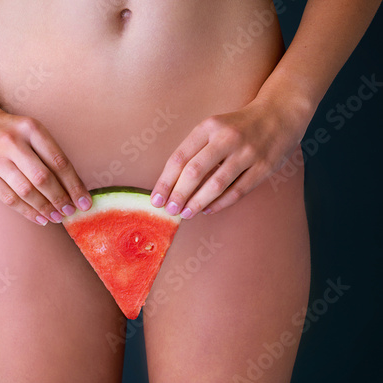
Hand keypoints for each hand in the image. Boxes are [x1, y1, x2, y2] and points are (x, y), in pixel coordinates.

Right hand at [0, 104, 91, 225]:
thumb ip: (49, 153)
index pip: (58, 161)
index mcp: (31, 129)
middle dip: (61, 199)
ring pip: (26, 191)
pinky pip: (9, 198)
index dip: (74, 185)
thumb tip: (73, 187)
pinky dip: (28, 211)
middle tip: (72, 212)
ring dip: (45, 208)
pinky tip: (40, 218)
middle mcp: (12, 142)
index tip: (85, 202)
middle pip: (43, 178)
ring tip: (58, 217)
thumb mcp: (31, 130)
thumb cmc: (10, 131)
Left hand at [150, 98, 309, 218]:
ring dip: (197, 203)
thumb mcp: (214, 127)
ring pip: (216, 184)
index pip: (179, 157)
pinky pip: (237, 191)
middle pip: (194, 172)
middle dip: (178, 195)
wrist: (280, 113)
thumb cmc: (238, 126)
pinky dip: (220, 204)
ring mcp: (247, 153)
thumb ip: (195, 150)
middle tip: (170, 210)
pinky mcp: (263, 167)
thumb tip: (172, 184)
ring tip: (186, 213)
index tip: (156, 199)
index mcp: (209, 126)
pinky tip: (208, 210)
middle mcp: (227, 138)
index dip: (165, 181)